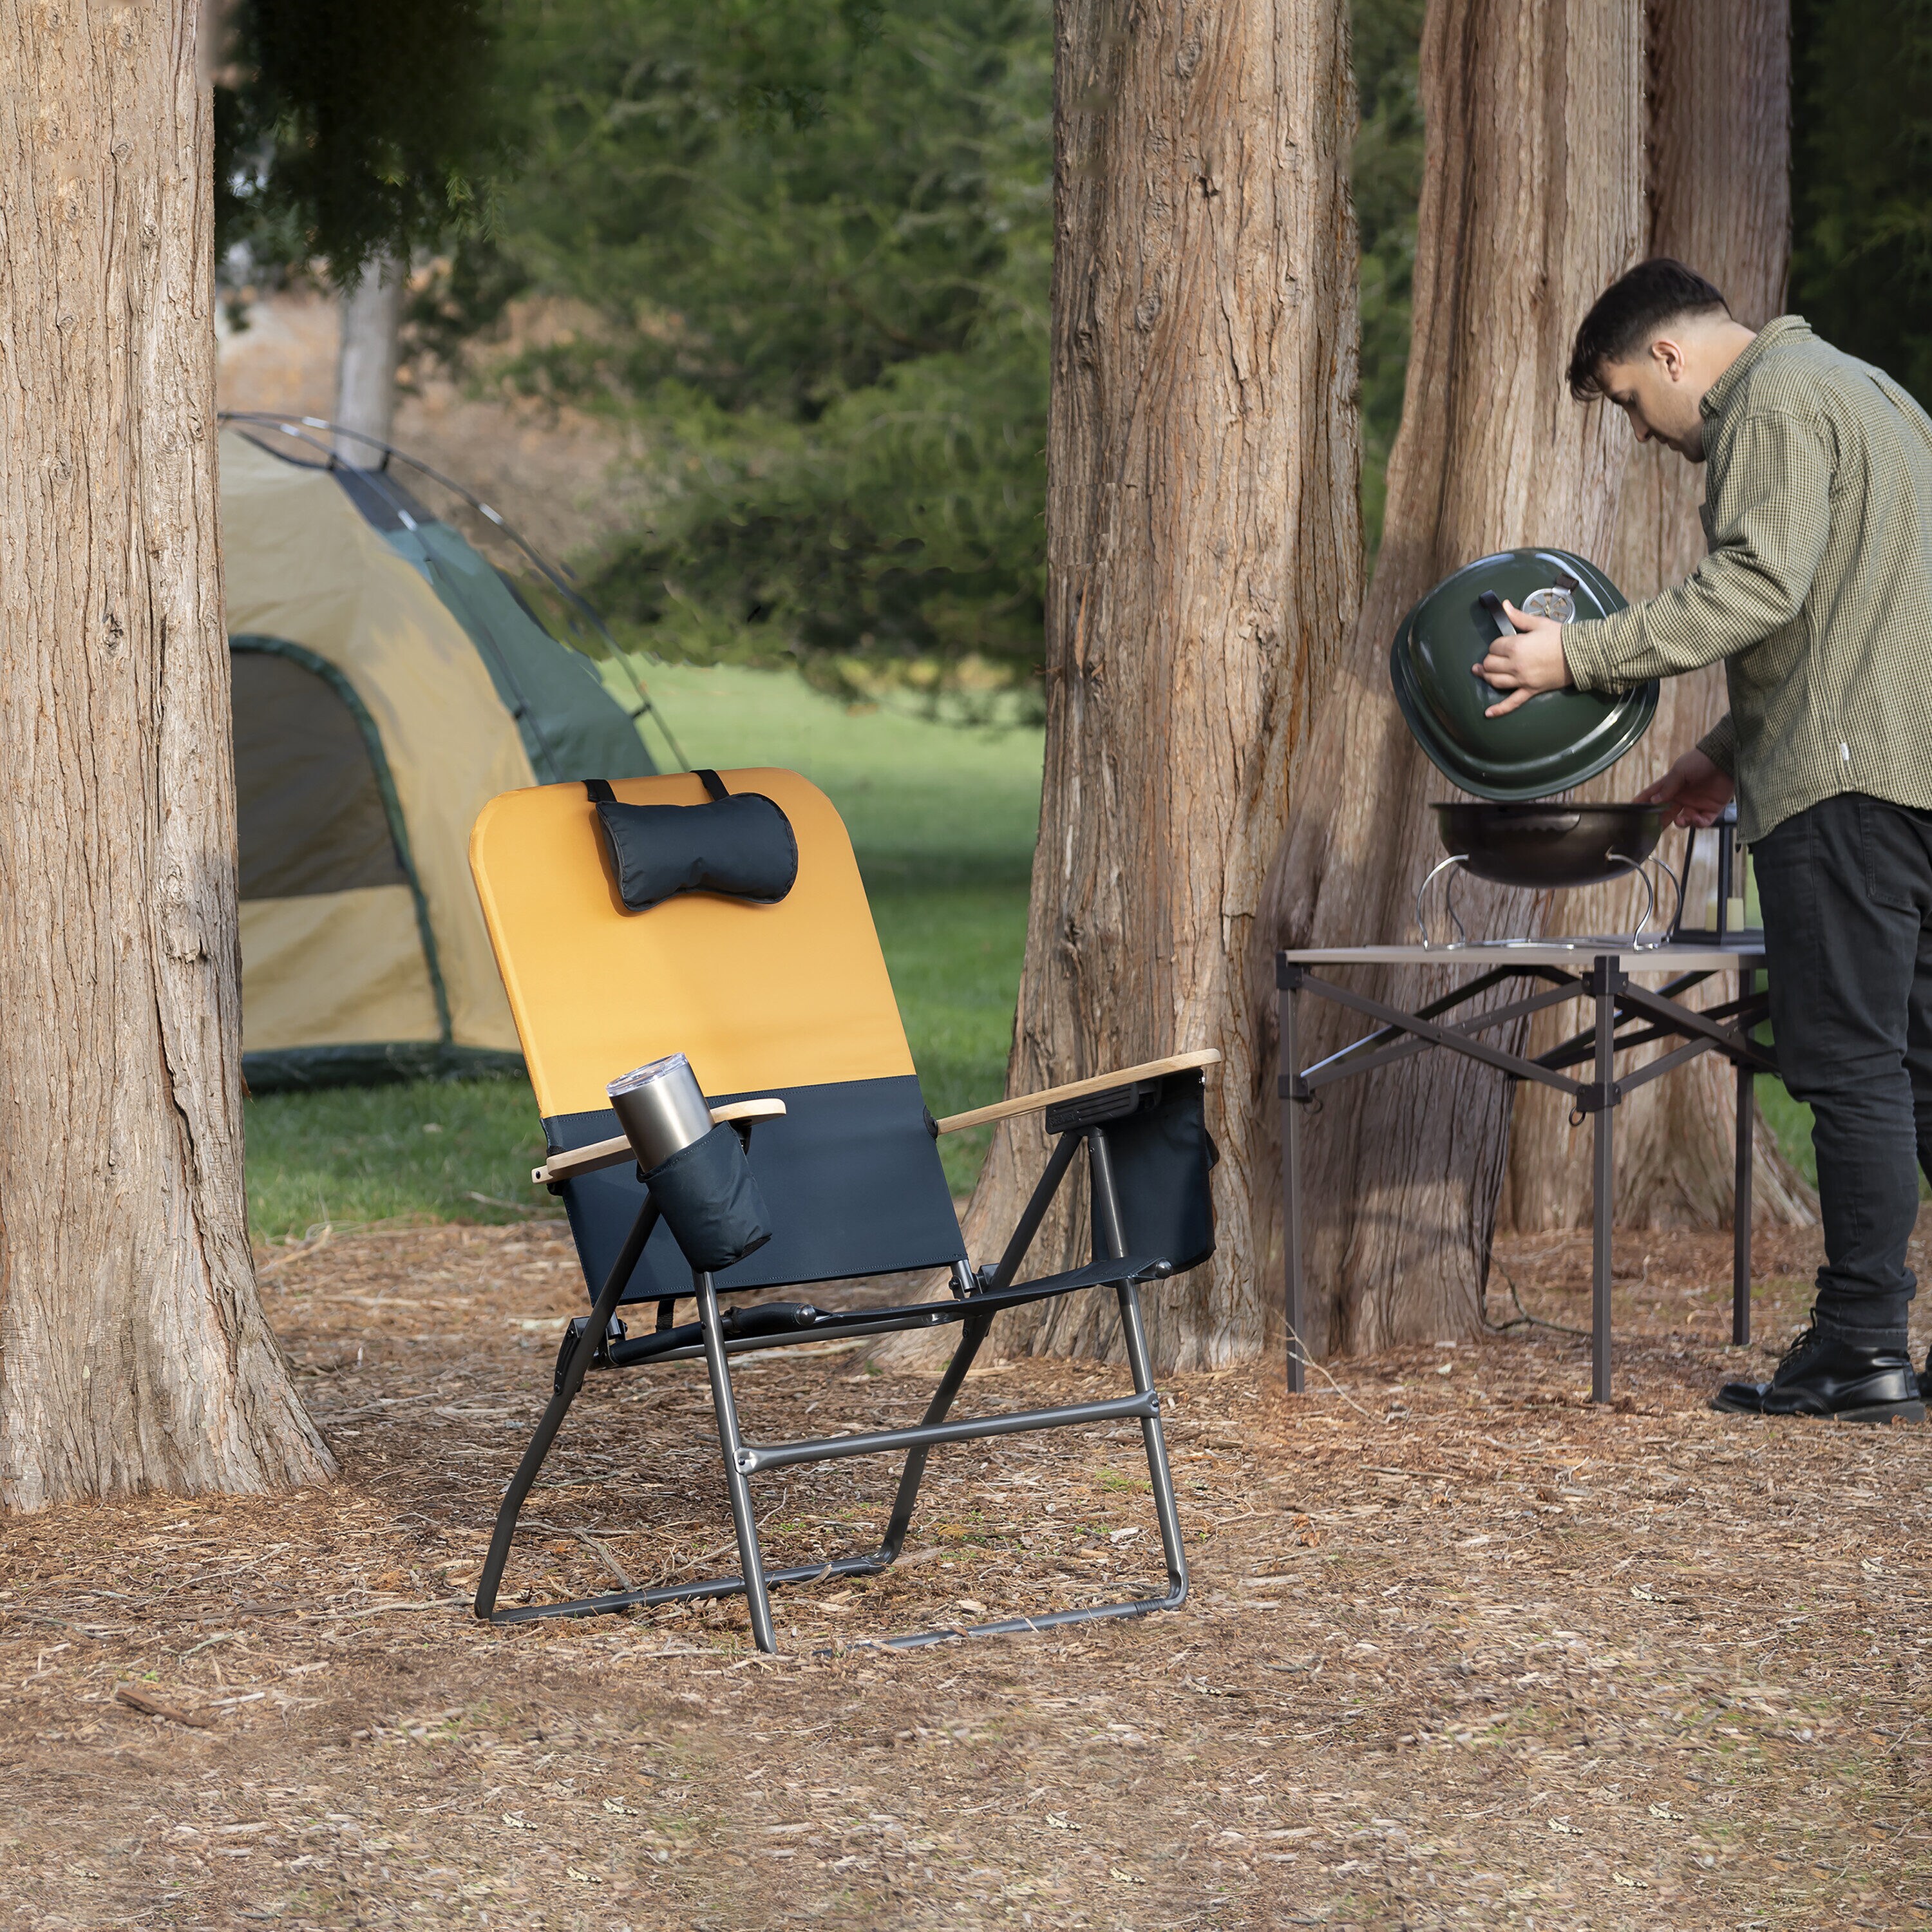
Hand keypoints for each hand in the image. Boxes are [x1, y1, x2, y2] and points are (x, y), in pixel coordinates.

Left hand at [1478, 601, 1571, 715]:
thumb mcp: (1538, 623)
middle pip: (1490, 665)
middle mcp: (1515, 665)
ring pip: (1495, 681)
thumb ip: (1518, 617)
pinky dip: (1499, 709)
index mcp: (1515, 646)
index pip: (1493, 647)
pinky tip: (1488, 713)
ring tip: (1482, 673)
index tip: (1503, 644)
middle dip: (1489, 660)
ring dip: (1487, 677)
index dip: (1496, 645)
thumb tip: (1504, 605)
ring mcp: (1522, 680)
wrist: (1582, 653)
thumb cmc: (1561, 637)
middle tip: (1493, 658)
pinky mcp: (1530, 691)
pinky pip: (1512, 703)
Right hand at [1632, 746, 1733, 827]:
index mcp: (1672, 786)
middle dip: (1659, 822)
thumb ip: (1668, 787)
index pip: (1653, 796)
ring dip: (1681, 824)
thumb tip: (1654, 801)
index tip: (1631, 813)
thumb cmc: (1700, 761)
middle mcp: (1683, 797)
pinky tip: (1695, 819)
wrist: (1725, 759)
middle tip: (1654, 830)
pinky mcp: (1711, 809)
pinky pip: (1702, 822)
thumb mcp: (1680, 770)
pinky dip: (1697, 824)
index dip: (1642, 803)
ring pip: (1684, 821)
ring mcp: (1697, 804)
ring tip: (1680, 820)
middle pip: (1666, 813)